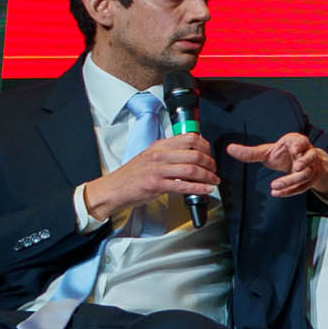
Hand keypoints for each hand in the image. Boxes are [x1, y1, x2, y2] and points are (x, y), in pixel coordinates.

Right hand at [84, 131, 220, 218]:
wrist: (112, 189)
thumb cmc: (132, 175)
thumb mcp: (150, 157)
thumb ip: (169, 153)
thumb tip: (191, 152)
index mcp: (159, 146)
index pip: (190, 138)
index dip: (206, 146)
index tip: (211, 154)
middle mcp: (159, 155)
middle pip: (194, 154)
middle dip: (210, 163)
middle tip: (215, 169)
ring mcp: (156, 170)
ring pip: (191, 170)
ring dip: (208, 176)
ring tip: (214, 180)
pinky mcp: (155, 185)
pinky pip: (183, 185)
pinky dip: (199, 188)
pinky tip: (207, 189)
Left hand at [227, 132, 327, 204]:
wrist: (301, 162)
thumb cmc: (283, 154)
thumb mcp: (267, 151)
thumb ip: (250, 152)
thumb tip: (230, 148)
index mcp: (297, 142)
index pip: (302, 141)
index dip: (299, 146)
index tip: (294, 150)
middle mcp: (307, 154)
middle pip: (306, 161)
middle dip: (297, 168)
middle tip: (284, 175)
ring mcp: (311, 167)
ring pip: (306, 175)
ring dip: (291, 182)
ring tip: (274, 187)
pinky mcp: (310, 179)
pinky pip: (303, 187)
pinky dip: (290, 191)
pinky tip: (277, 193)